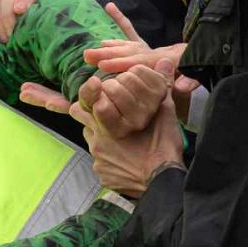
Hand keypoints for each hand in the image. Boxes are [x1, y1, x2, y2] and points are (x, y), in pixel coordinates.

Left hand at [71, 63, 184, 196]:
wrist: (162, 185)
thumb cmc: (163, 149)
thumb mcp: (165, 115)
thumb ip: (161, 87)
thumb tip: (164, 61)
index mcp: (108, 124)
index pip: (84, 104)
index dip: (90, 97)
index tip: (98, 92)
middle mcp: (97, 141)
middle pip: (82, 120)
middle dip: (91, 114)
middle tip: (109, 114)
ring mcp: (98, 160)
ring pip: (91, 140)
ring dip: (101, 136)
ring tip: (121, 138)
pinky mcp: (102, 175)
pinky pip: (99, 162)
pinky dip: (109, 158)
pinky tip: (125, 159)